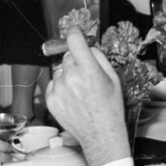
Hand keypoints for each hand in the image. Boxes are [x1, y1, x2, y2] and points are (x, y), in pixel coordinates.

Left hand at [45, 31, 129, 165]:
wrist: (100, 134)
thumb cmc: (110, 107)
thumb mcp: (113, 78)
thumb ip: (99, 58)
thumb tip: (87, 47)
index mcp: (88, 70)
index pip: (74, 41)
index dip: (74, 32)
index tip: (75, 31)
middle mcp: (71, 77)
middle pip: (67, 57)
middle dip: (75, 61)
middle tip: (85, 75)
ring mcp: (59, 89)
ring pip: (60, 71)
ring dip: (67, 75)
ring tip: (79, 91)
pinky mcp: (51, 100)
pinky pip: (53, 84)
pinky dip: (61, 88)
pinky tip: (72, 99)